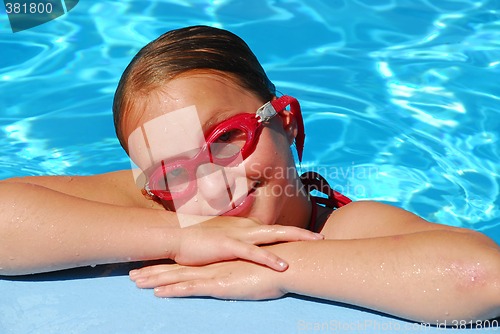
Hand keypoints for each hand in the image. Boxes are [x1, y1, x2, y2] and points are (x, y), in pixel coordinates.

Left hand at [130, 260, 284, 299]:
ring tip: (135, 282)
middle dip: (153, 272)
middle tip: (132, 276)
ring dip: (156, 280)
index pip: (188, 264)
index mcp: (218, 262)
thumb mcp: (253, 266)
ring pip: (178, 276)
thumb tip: (237, 271)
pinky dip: (174, 290)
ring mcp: (215, 273)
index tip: (150, 268)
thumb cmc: (273, 265)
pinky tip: (158, 293)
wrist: (287, 262)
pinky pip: (192, 287)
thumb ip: (242, 266)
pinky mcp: (221, 283)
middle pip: (177, 268)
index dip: (167, 266)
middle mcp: (212, 265)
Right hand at [173, 217, 322, 271]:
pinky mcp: (228, 245)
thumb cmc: (199, 238)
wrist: (176, 234)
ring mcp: (238, 235)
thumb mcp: (223, 240)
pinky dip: (270, 259)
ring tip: (314, 243)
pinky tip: (284, 265)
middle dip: (302, 233)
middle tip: (322, 237)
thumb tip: (250, 250)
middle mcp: (246, 228)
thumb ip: (239, 244)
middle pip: (280, 229)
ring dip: (294, 239)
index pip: (275, 230)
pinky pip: (254, 253)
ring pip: (273, 236)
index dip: (293, 233)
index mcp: (246, 227)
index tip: (310, 237)